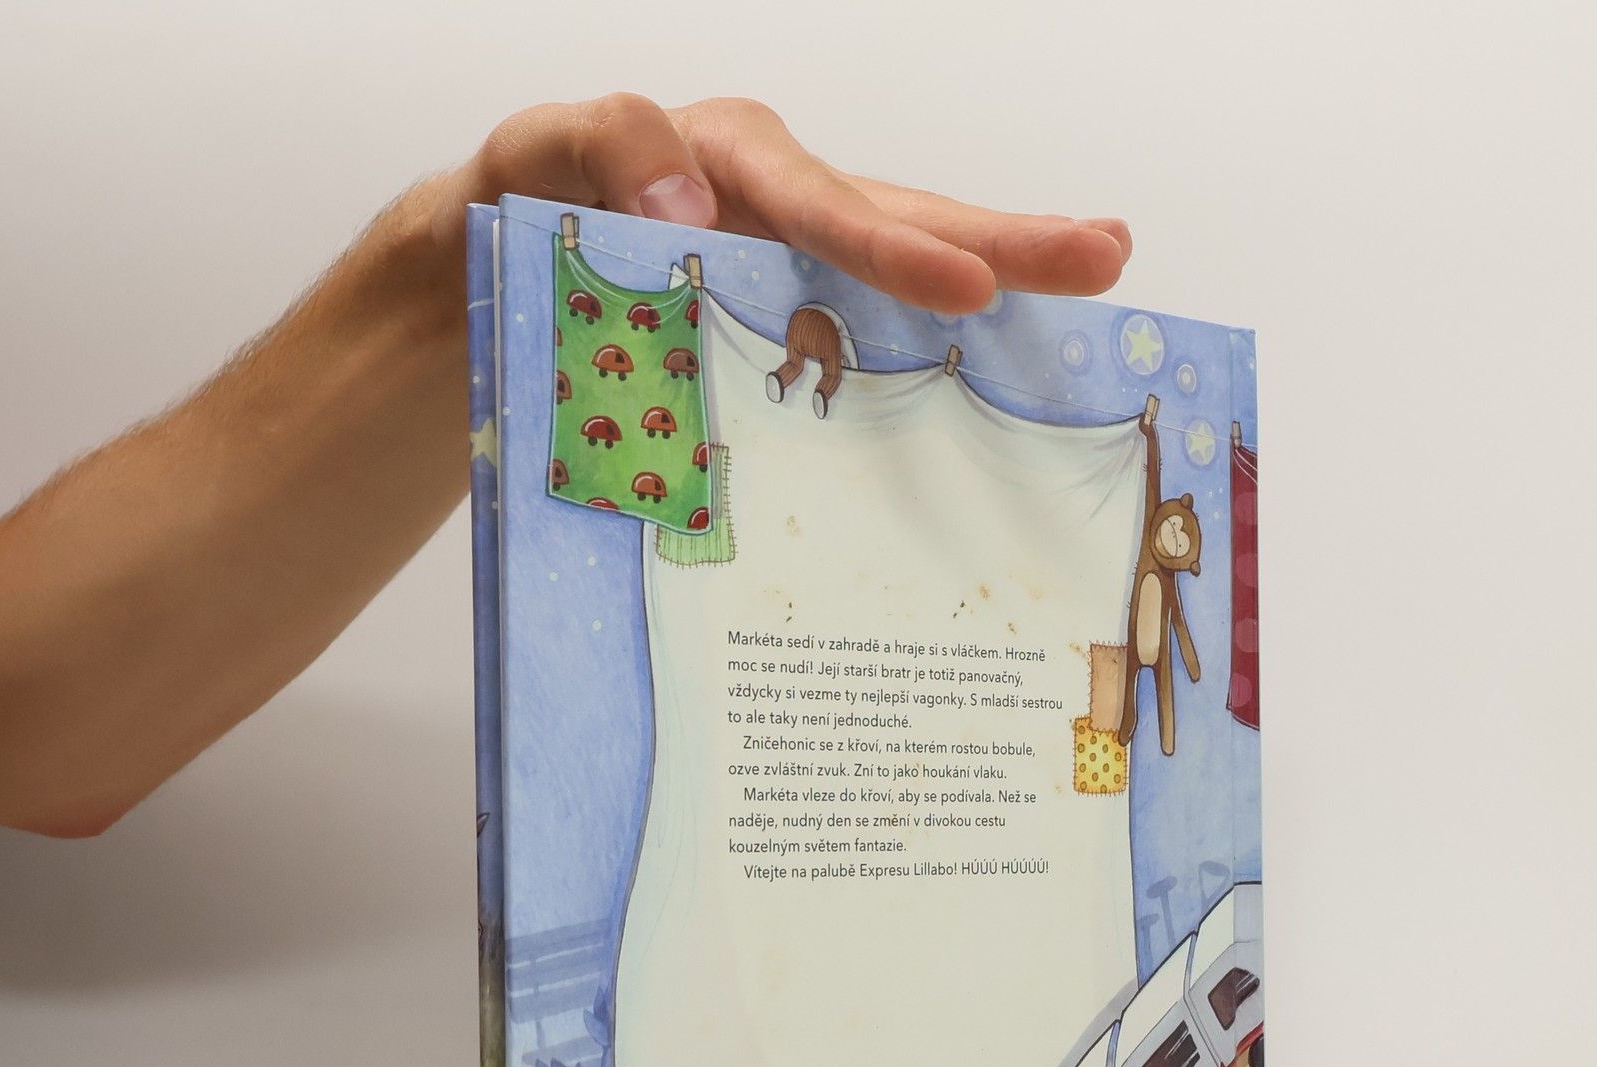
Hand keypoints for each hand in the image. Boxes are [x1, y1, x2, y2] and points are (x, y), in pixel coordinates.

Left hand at [444, 94, 1131, 313]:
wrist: (497, 279)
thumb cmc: (523, 209)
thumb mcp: (533, 160)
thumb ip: (601, 148)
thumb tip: (688, 196)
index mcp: (738, 163)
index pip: (825, 206)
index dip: (894, 248)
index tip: (962, 287)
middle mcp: (786, 211)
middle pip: (908, 219)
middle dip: (1004, 243)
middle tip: (1099, 256)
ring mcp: (802, 272)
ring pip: (911, 274)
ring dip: (1004, 284)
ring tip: (1099, 274)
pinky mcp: (798, 329)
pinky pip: (874, 345)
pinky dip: (940, 367)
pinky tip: (1009, 388)